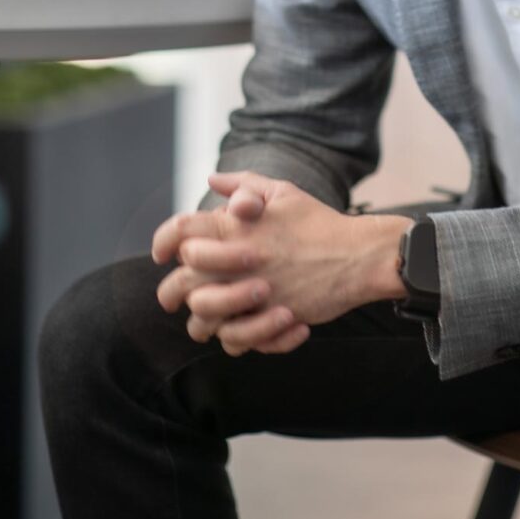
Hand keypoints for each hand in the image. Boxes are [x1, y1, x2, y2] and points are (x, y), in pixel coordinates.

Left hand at [152, 172, 410, 356]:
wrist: (358, 255)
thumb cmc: (319, 223)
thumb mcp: (283, 192)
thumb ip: (244, 184)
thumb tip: (211, 180)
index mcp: (238, 225)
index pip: (182, 231)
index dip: (163, 241)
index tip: (161, 254)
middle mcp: (240, 258)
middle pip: (182, 280)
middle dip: (170, 292)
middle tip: (171, 299)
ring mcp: (254, 291)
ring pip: (203, 317)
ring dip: (198, 321)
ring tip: (202, 321)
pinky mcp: (271, 318)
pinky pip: (234, 339)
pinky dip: (231, 339)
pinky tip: (235, 331)